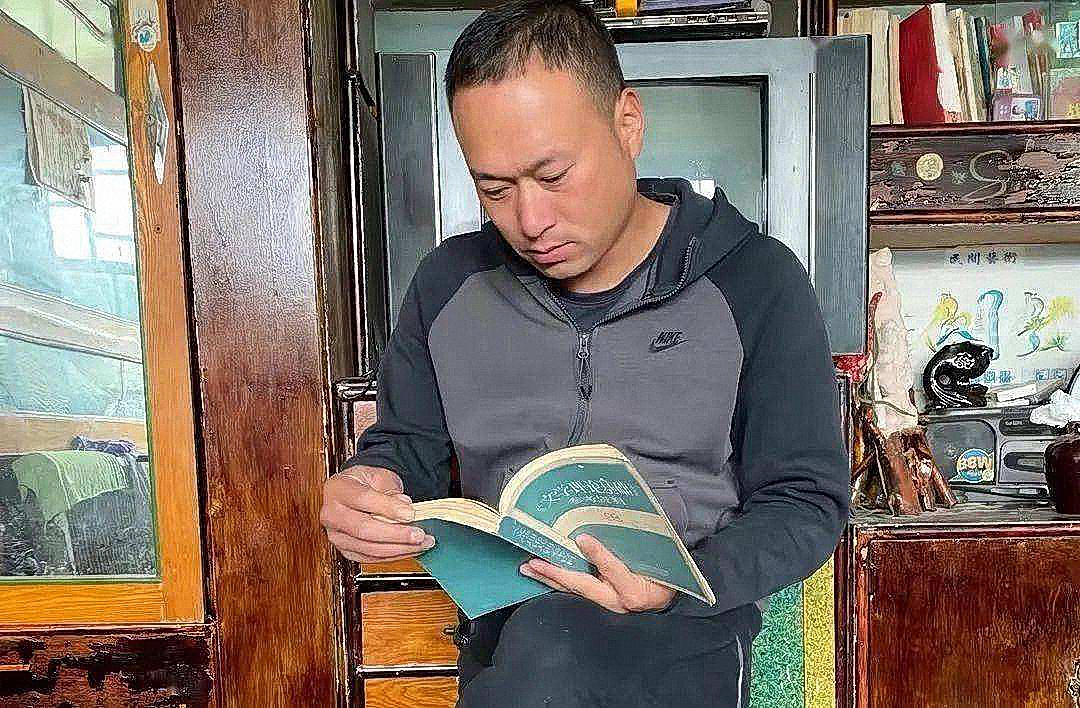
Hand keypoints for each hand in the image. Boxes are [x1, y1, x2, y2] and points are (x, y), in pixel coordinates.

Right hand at [320, 464, 433, 562]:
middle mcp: (331, 514)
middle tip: (419, 534)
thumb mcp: (380, 477)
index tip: (410, 513)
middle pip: (364, 529)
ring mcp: (336, 535)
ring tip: (422, 544)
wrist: (355, 491)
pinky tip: (411, 550)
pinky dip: (394, 556)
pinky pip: (371, 558)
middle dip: (396, 534)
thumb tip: (405, 506)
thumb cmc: (366, 482)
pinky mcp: (346, 550)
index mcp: (337, 489)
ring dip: (399, 549)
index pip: (362, 499)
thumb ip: (391, 491)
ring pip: (368, 548)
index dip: (388, 508)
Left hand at [519, 533, 676, 613]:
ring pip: (575, 591)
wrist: (668, 599)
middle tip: (533, 562)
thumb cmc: (666, 575)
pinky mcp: (600, 604)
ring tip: (529, 568)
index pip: (614, 570)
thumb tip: (611, 528)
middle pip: (583, 587)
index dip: (598, 554)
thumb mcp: (659, 560)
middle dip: (556, 574)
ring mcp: (607, 606)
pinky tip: (544, 575)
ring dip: (550, 579)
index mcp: (635, 591)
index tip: (582, 538)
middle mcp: (617, 603)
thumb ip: (637, 547)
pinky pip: (577, 592)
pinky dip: (560, 583)